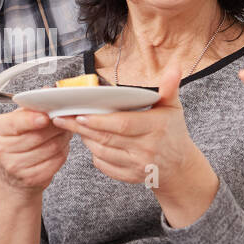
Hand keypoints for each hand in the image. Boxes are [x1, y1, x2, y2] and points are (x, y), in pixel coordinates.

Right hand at [0, 108, 73, 195]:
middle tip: (62, 119)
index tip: (45, 116)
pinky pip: (56, 160)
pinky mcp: (31, 178)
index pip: (15, 123)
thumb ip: (30, 107)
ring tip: (62, 132)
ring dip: (62, 137)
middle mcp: (0, 149)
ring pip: (51, 147)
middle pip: (37, 135)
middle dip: (55, 126)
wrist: (11, 177)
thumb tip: (47, 91)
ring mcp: (15, 167)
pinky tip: (60, 146)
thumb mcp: (15, 121)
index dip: (32, 119)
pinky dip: (63, 151)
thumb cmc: (15, 142)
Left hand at [52, 68, 217, 225]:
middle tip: (63, 118)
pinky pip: (105, 166)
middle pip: (107, 138)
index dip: (99, 121)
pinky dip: (95, 155)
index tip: (81, 114)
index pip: (122, 124)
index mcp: (155, 128)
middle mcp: (146, 149)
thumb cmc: (173, 133)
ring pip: (103, 153)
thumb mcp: (173, 108)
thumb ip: (169, 88)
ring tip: (75, 126)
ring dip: (86, 140)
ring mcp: (137, 165)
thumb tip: (174, 67)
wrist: (180, 168)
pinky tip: (90, 143)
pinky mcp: (130, 177)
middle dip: (82, 128)